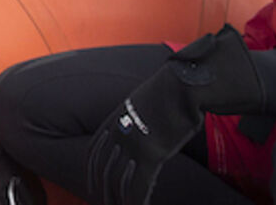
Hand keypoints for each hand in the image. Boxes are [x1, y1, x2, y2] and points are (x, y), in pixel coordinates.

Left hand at [89, 27, 263, 204]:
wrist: (183, 83)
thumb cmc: (172, 89)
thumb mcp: (145, 99)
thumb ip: (137, 114)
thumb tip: (143, 121)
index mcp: (115, 118)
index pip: (94, 151)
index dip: (92, 171)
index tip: (92, 184)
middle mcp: (119, 132)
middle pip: (103, 169)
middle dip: (102, 190)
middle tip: (104, 203)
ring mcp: (133, 144)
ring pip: (118, 181)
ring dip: (118, 199)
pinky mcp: (151, 154)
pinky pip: (139, 185)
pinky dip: (137, 201)